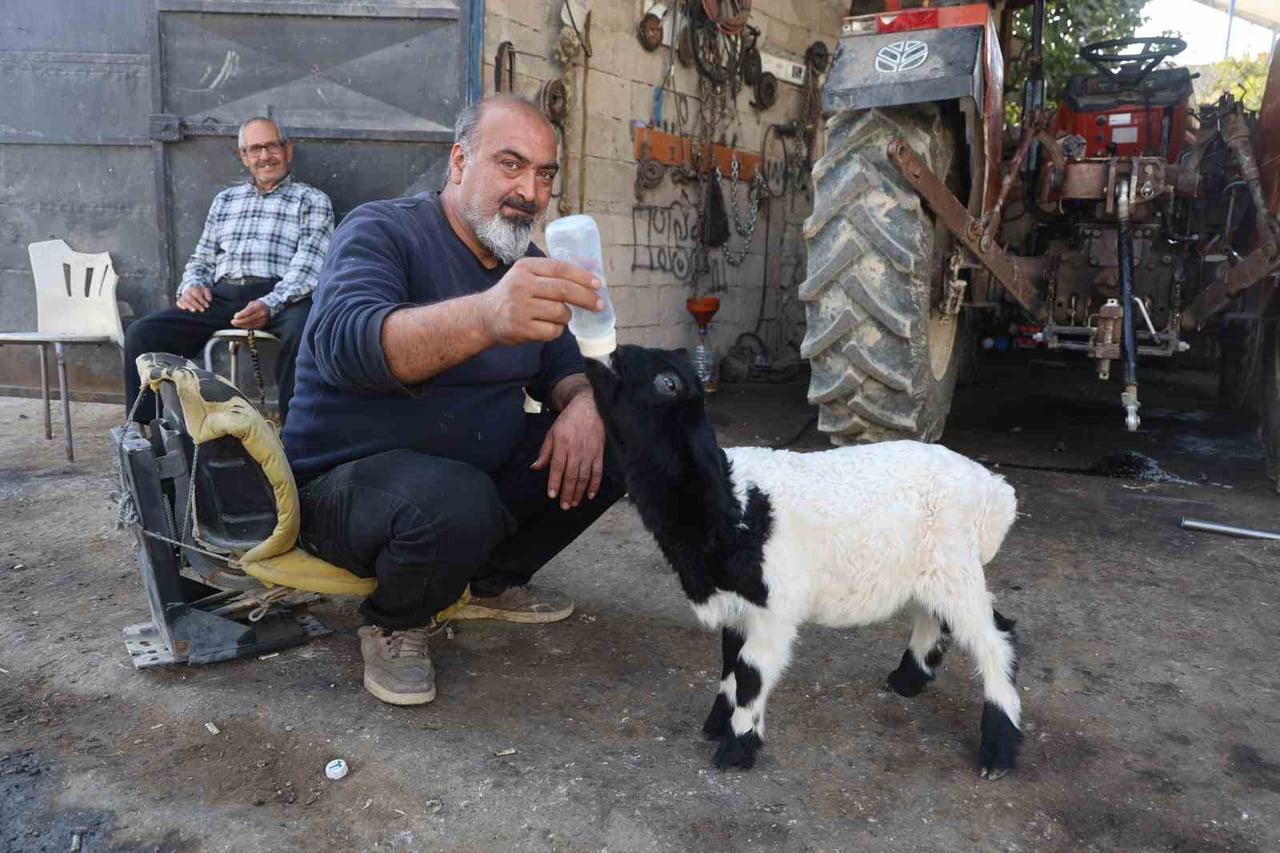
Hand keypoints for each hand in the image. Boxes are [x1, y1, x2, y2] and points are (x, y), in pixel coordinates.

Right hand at [176, 285, 210, 311]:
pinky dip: (180, 305)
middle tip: (202, 310)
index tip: (207, 306)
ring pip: (184, 301)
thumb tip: (209, 300)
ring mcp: (183, 296)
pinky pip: (178, 302)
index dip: (202, 301)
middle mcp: (187, 292)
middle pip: (190, 299)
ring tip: (194, 310)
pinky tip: (184, 308)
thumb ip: (208, 294)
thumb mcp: (206, 290)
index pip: (197, 295)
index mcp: (194, 289)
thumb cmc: (200, 291)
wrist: (193, 288)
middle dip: (196, 305)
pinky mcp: (180, 300)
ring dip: (189, 306)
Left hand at [231, 299, 269, 329]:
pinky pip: (253, 326)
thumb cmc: (257, 305)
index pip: (249, 311)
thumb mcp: (252, 303)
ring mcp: (263, 319)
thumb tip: (237, 316)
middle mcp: (262, 313)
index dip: (241, 315)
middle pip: (249, 319)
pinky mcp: (262, 324)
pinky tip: (241, 325)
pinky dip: (246, 326)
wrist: (268, 308)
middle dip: (240, 321)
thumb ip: (245, 309)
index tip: (235, 316)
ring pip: (250, 324)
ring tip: (235, 324)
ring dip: (242, 325)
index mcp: (258, 306)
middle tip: (233, 322)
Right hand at [481, 257, 600, 345]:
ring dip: (567, 316)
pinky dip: (557, 330)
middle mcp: (521, 285)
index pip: (560, 268)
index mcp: (525, 267)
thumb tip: (590, 278)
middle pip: (564, 290)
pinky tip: (548, 326)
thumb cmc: (514, 294)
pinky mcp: (521, 329)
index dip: (582, 276)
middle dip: (586, 298)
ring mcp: (520, 308)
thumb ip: (551, 274)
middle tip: (599, 304)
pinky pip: (553, 331)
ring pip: (561, 312)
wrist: (485, 316)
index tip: (598, 284)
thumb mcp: (526, 275)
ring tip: (560, 315)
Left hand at [532, 390, 604, 509]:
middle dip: (567, 492)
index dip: (554, 482)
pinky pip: (597, 472)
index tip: (552, 495)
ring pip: (584, 476)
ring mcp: (589, 452)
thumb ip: (544, 452)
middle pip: (571, 475)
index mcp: (562, 444)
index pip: (557, 467)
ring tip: (574, 503)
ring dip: (579, 492)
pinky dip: (594, 484)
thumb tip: (535, 468)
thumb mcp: (551, 433)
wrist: (588, 407)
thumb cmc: (568, 421)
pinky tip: (590, 495)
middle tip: (564, 506)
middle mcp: (576, 450)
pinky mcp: (599, 453)